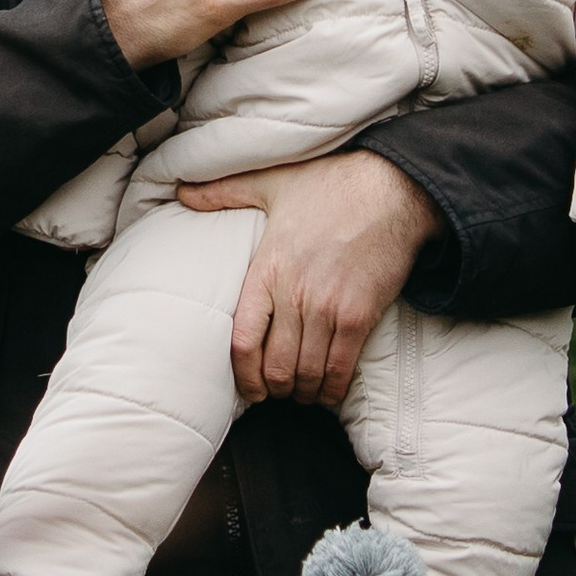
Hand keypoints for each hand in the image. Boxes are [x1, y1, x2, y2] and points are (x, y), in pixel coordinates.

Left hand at [176, 152, 441, 405]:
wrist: (393, 188)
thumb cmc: (332, 184)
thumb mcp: (271, 182)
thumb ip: (224, 192)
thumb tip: (182, 192)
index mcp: (267, 270)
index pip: (242, 340)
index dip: (243, 374)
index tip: (249, 387)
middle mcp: (293, 294)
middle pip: (275, 365)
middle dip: (275, 387)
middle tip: (279, 392)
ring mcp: (328, 307)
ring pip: (307, 371)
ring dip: (304, 390)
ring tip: (304, 392)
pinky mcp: (360, 315)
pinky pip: (341, 367)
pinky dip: (334, 388)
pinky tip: (330, 392)